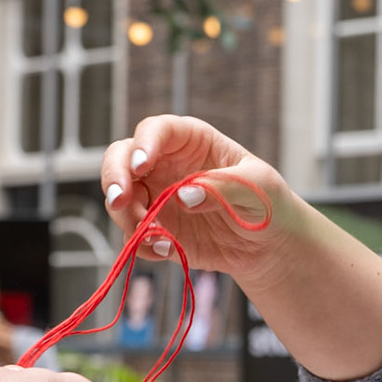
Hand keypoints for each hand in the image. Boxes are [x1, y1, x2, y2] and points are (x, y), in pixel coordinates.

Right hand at [100, 116, 295, 284]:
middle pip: (121, 158)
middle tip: (119, 200)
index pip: (157, 131)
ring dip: (126, 217)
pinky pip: (134, 236)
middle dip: (113, 176)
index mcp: (190, 142)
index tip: (142, 164)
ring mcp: (156, 198)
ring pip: (120, 199)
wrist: (268, 245)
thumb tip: (183, 196)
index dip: (144, 144)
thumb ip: (223, 187)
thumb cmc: (267, 201)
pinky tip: (166, 251)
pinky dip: (141, 245)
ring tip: (155, 235)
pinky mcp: (156, 231)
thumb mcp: (258, 186)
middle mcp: (164, 166)